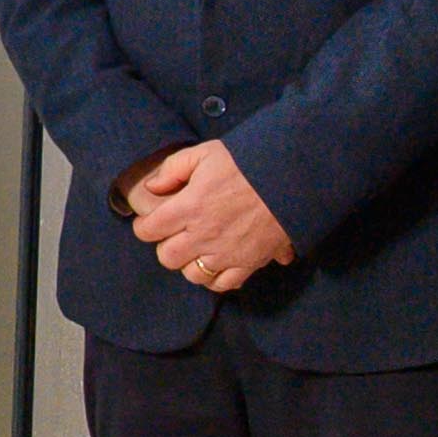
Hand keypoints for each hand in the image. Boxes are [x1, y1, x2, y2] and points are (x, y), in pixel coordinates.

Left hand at [129, 139, 290, 291]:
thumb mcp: (205, 153)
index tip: (152, 220)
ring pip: (192, 275)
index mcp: (189, 208)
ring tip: (198, 248)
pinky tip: (218, 263)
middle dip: (167, 245)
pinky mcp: (248, 263)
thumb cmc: (247, 162)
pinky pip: (223, 284)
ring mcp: (226, 253)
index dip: (146, 226)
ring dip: (190, 263)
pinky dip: (217, 277)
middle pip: (167, 257)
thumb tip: (151, 187)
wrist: (291, 177)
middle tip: (177, 233)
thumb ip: (173, 169)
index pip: (149, 230)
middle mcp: (203, 236)